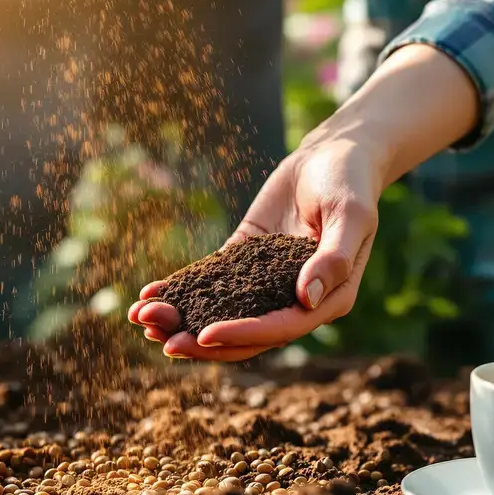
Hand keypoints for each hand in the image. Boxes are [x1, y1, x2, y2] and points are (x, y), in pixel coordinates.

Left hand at [127, 132, 386, 361]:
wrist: (335, 153)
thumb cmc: (351, 183)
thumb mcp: (350, 215)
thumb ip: (334, 258)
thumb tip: (305, 299)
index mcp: (328, 299)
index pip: (280, 328)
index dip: (242, 334)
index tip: (203, 335)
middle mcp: (297, 299)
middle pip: (246, 333)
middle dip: (202, 341)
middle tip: (161, 341)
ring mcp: (268, 281)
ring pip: (223, 311)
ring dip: (184, 320)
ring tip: (143, 320)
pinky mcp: (246, 259)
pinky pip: (211, 280)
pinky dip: (182, 289)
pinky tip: (149, 293)